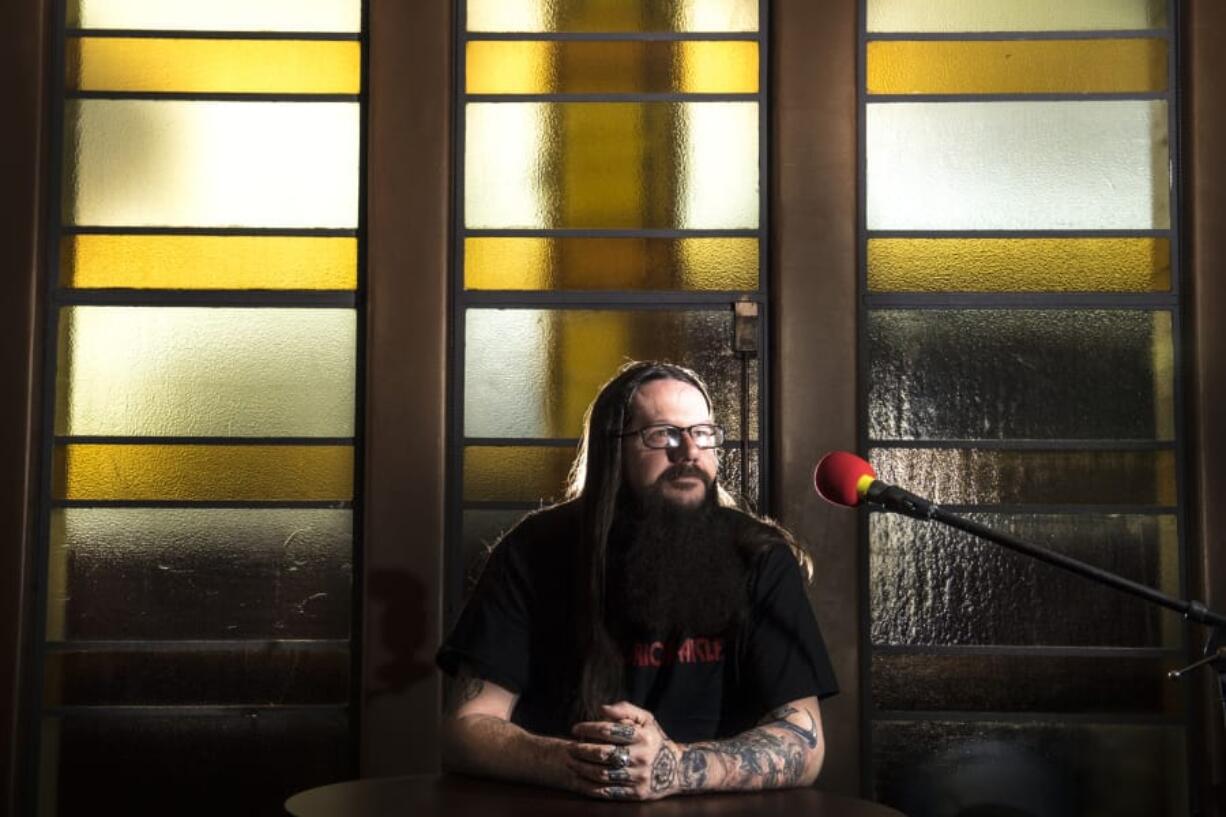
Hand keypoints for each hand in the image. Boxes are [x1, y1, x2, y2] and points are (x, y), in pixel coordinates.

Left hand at [566, 701, 682, 800]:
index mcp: (642, 736)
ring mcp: (639, 777)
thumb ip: (625, 710)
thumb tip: (601, 709)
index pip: (608, 730)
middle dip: (581, 750)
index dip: (588, 728)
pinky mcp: (637, 794)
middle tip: (569, 747)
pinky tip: (580, 780)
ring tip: (571, 763)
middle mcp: (641, 756)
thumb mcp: (646, 720)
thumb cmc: (654, 740)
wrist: (678, 770)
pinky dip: (590, 787)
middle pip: (603, 753)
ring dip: (582, 768)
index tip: (575, 729)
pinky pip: (608, 792)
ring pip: (602, 774)